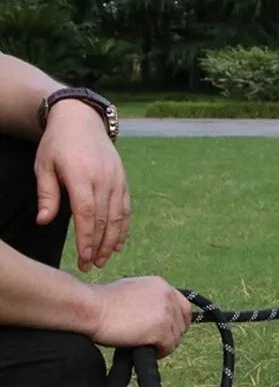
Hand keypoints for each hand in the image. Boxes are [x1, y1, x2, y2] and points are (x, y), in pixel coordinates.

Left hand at [34, 100, 129, 271]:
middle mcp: (103, 179)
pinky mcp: (124, 181)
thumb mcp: (44, 166)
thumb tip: (44, 222)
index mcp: (81, 176)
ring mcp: (117, 180)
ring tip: (105, 260)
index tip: (83, 257)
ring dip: (113, 241)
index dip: (86, 238)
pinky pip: (126, 209)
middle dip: (99, 246)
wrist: (82, 121)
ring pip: (119, 217)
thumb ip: (47, 194)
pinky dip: (124, 228)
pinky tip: (118, 244)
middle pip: (105, 219)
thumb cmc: (58, 145)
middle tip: (92, 266)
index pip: (87, 214)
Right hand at [87, 277, 192, 357]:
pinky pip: (168, 346)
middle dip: (171, 334)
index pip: (183, 306)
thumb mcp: (133, 291)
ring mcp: (167, 313)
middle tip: (154, 341)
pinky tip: (144, 349)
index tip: (168, 331)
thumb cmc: (102, 302)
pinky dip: (159, 352)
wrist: (91, 308)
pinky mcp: (161, 329)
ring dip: (163, 344)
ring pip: (176, 337)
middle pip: (182, 323)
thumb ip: (149, 299)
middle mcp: (168, 296)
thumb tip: (154, 314)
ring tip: (144, 345)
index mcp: (161, 285)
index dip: (177, 321)